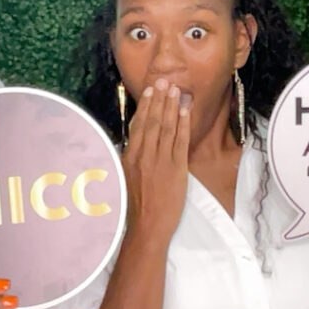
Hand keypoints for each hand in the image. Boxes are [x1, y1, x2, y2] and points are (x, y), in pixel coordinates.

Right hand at [122, 78, 190, 243]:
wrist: (146, 228)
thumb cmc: (132, 208)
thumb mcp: (122, 180)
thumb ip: (127, 159)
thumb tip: (130, 143)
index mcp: (129, 158)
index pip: (138, 126)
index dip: (145, 107)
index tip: (150, 92)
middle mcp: (143, 156)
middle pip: (152, 121)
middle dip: (159, 100)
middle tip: (164, 81)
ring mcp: (160, 162)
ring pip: (166, 128)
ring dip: (171, 107)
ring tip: (176, 90)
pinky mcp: (176, 169)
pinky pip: (180, 142)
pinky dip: (183, 124)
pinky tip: (185, 111)